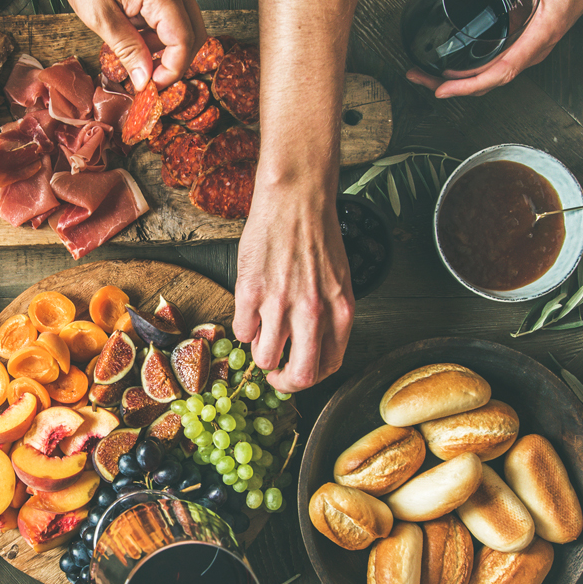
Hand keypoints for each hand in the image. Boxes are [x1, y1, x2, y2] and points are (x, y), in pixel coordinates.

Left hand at [47, 0, 204, 90]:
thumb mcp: (98, 14)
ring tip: (130, 47)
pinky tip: (132, 29)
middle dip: (173, 61)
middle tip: (145, 76)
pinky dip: (158, 28)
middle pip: (195, 34)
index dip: (171, 71)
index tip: (151, 86)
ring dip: (163, 45)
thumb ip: (126, 49)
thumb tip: (144, 80)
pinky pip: (173, 9)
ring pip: (185, 23)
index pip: (185, 42)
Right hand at [233, 191, 353, 391]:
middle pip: (298, 376)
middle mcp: (313, 313)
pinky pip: (242, 332)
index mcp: (340, 312)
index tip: (296, 372)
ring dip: (260, 350)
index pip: (327, 367)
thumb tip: (310, 349)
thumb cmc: (317, 236)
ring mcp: (280, 304)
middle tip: (274, 373)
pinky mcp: (250, 293)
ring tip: (262, 329)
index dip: (308, 377)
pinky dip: (244, 326)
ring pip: (263, 358)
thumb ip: (329, 318)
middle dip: (283, 382)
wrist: (296, 200)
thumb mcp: (338, 282)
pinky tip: (251, 306)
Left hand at [406, 0, 582, 97]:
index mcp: (541, 33)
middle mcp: (535, 47)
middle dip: (452, 86)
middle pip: (490, 81)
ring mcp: (530, 49)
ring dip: (458, 82)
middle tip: (417, 77)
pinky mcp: (525, 44)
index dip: (470, 84)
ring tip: (425, 75)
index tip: (443, 88)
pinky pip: (496, 66)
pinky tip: (450, 66)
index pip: (503, 70)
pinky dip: (471, 72)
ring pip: (492, 77)